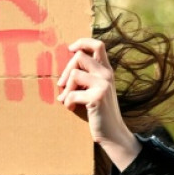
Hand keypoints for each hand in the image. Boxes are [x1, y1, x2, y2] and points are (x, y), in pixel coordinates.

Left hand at [57, 38, 140, 169]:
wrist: (112, 132)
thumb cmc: (99, 110)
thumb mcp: (94, 89)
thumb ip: (85, 77)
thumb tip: (66, 68)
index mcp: (105, 70)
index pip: (98, 45)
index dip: (82, 42)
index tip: (70, 48)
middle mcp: (106, 74)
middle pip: (80, 57)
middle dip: (65, 71)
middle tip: (61, 85)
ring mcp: (103, 85)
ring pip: (74, 74)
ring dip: (66, 89)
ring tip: (66, 99)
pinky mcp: (97, 97)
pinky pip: (72, 93)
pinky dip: (67, 102)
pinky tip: (71, 108)